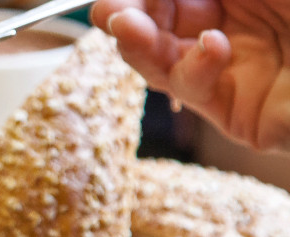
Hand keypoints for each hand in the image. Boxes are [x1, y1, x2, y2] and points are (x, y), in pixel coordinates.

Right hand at [90, 0, 289, 151]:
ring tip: (124, 25)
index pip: (170, 0)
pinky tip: (212, 44)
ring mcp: (230, 77)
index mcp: (237, 0)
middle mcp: (231, 36)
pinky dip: (194, 67)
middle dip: (127, 20)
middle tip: (107, 13)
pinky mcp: (236, 117)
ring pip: (161, 64)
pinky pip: (194, 91)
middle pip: (156, 30)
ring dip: (137, 44)